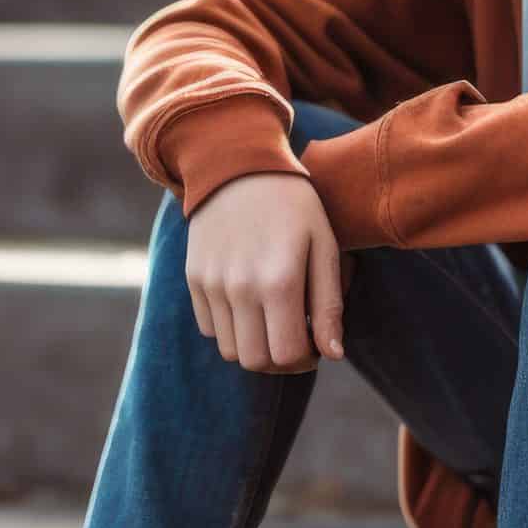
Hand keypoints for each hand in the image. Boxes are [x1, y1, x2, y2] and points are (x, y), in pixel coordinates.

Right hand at [183, 171, 350, 373]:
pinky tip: (247, 303)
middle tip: (293, 337)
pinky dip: (230, 328)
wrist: (238, 166)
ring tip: (270, 320)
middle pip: (256, 361)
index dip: (307, 359)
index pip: (289, 356)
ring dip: (254, 346)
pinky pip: (209, 328)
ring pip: (230, 350)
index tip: (315, 344)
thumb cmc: (293, 206)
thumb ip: (329, 304)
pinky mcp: (193, 279)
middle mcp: (240, 289)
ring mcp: (212, 285)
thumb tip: (333, 354)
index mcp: (280, 282)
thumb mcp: (325, 246)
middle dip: (280, 360)